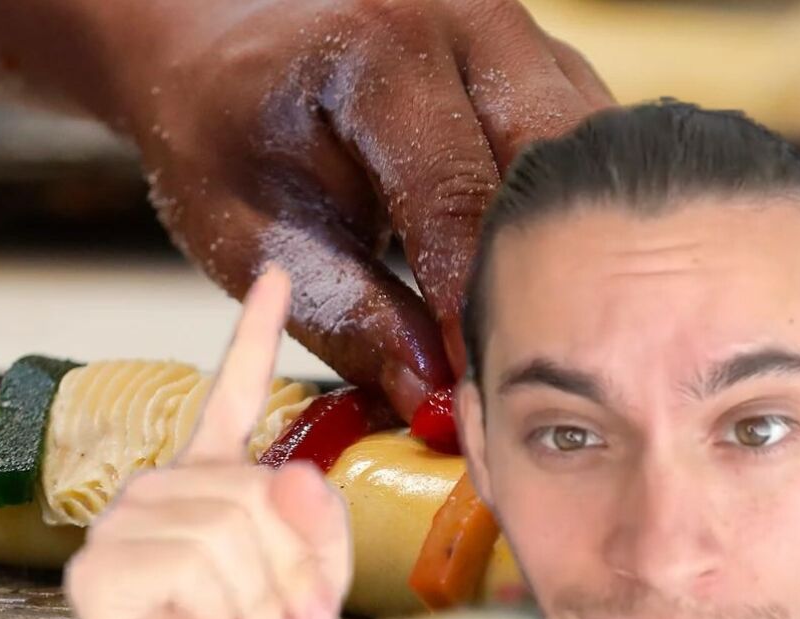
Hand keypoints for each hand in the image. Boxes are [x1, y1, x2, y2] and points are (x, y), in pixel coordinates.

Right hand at [64, 266, 351, 618]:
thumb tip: (293, 474)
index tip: (273, 272)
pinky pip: (185, 566)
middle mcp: (158, 489)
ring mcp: (118, 525)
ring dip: (259, 596)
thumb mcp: (315, 583)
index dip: (252, 334)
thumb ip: (322, 525)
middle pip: (255, 491)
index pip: (230, 395)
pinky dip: (216, 610)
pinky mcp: (96, 571)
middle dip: (290, 567)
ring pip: (225, 529)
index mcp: (208, 480)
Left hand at [105, 0, 614, 418]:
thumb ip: (344, 316)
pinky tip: (541, 284)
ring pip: (585, 157)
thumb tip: (435, 400)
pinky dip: (570, 218)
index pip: (454, 194)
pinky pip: (583, 146)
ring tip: (531, 338)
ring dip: (568, 248)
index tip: (477, 389)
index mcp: (377, 53)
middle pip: (548, 168)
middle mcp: (462, 22)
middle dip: (538, 278)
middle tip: (517, 374)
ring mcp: (513, 31)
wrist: (215, 43)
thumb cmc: (218, 134)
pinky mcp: (539, 57)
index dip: (471, 304)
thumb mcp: (249, 235)